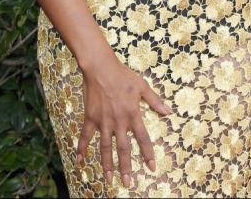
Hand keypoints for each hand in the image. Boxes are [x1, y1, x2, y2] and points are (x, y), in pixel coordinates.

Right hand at [77, 57, 171, 187]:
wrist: (101, 67)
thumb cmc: (122, 75)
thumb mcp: (142, 86)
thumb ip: (155, 101)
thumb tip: (169, 111)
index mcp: (133, 114)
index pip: (143, 139)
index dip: (148, 154)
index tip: (152, 167)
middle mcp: (119, 122)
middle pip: (123, 149)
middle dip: (126, 168)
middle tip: (128, 183)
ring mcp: (103, 122)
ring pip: (105, 148)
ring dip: (107, 165)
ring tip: (109, 179)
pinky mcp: (90, 118)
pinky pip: (85, 137)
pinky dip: (82, 149)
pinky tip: (81, 161)